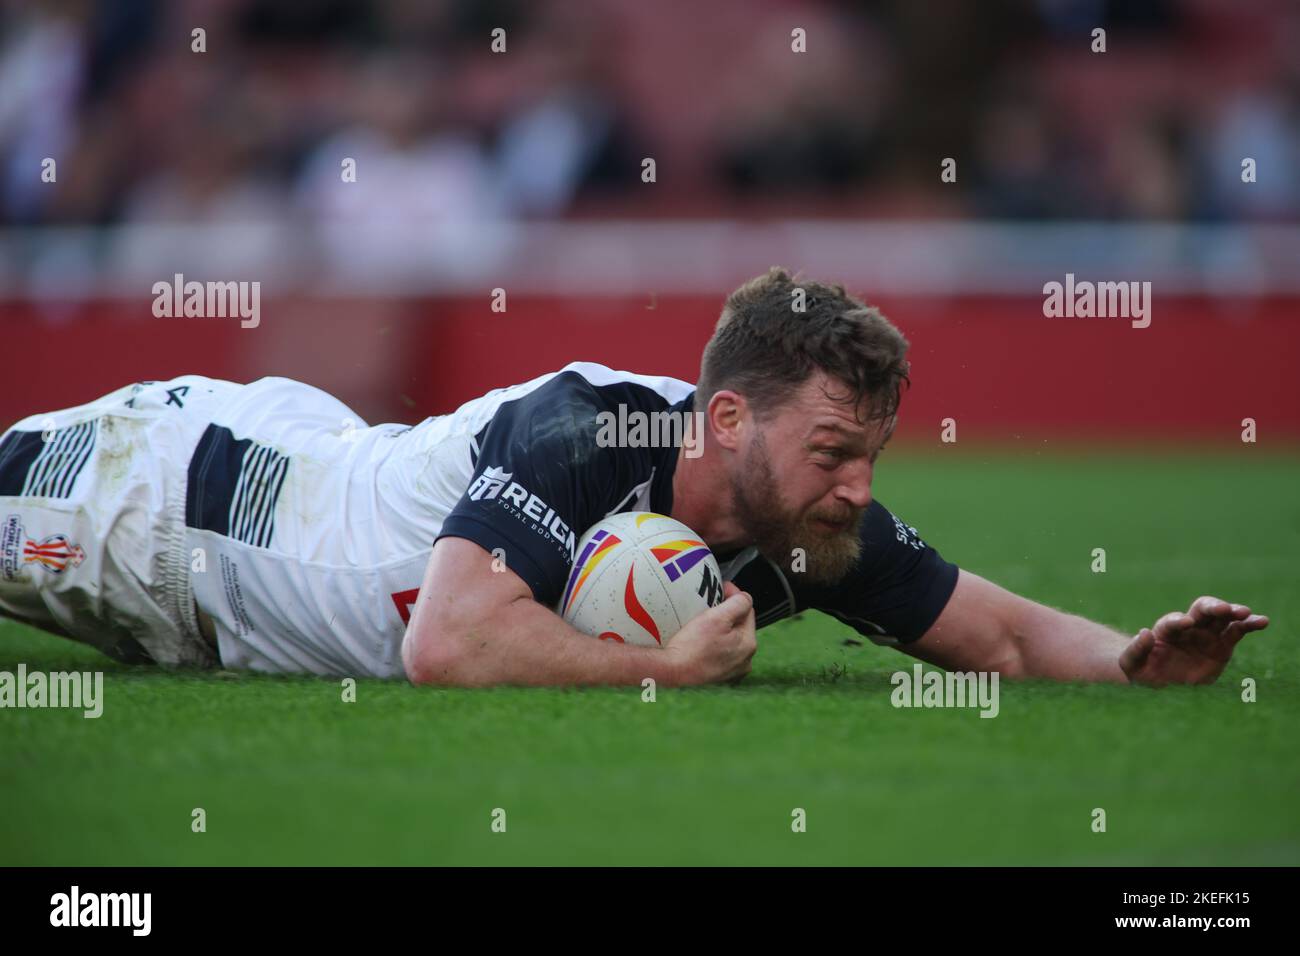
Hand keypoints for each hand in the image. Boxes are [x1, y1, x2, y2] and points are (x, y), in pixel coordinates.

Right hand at [665, 582, 756, 685]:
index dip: (733, 596)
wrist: (671, 671)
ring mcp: (732, 671)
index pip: (747, 610)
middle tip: (709, 605)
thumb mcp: (717, 617)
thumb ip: (738, 603)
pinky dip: (713, 644)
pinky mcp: (718, 677)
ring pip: (729, 640)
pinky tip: (701, 641)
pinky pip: (719, 653)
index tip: (720, 589)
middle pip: (739, 626)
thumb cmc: (691, 646)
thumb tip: (745, 597)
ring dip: (720, 629)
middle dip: (727, 613)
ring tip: (703, 622)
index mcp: (749, 644)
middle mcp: (744, 661)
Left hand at [1120, 595, 1269, 686]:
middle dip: (1212, 607)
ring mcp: (1206, 635)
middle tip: (1223, 609)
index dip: (1178, 621)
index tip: (1186, 624)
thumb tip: (1144, 633)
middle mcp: (1188, 628)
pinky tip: (1262, 621)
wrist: (1159, 682)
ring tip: (1246, 613)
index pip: (1172, 622)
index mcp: (1165, 631)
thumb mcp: (1131, 665)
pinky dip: (1249, 625)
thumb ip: (1135, 650)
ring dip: (1234, 612)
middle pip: (1201, 610)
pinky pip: (1237, 631)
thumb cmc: (1142, 671)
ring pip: (1222, 617)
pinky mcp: (1221, 645)